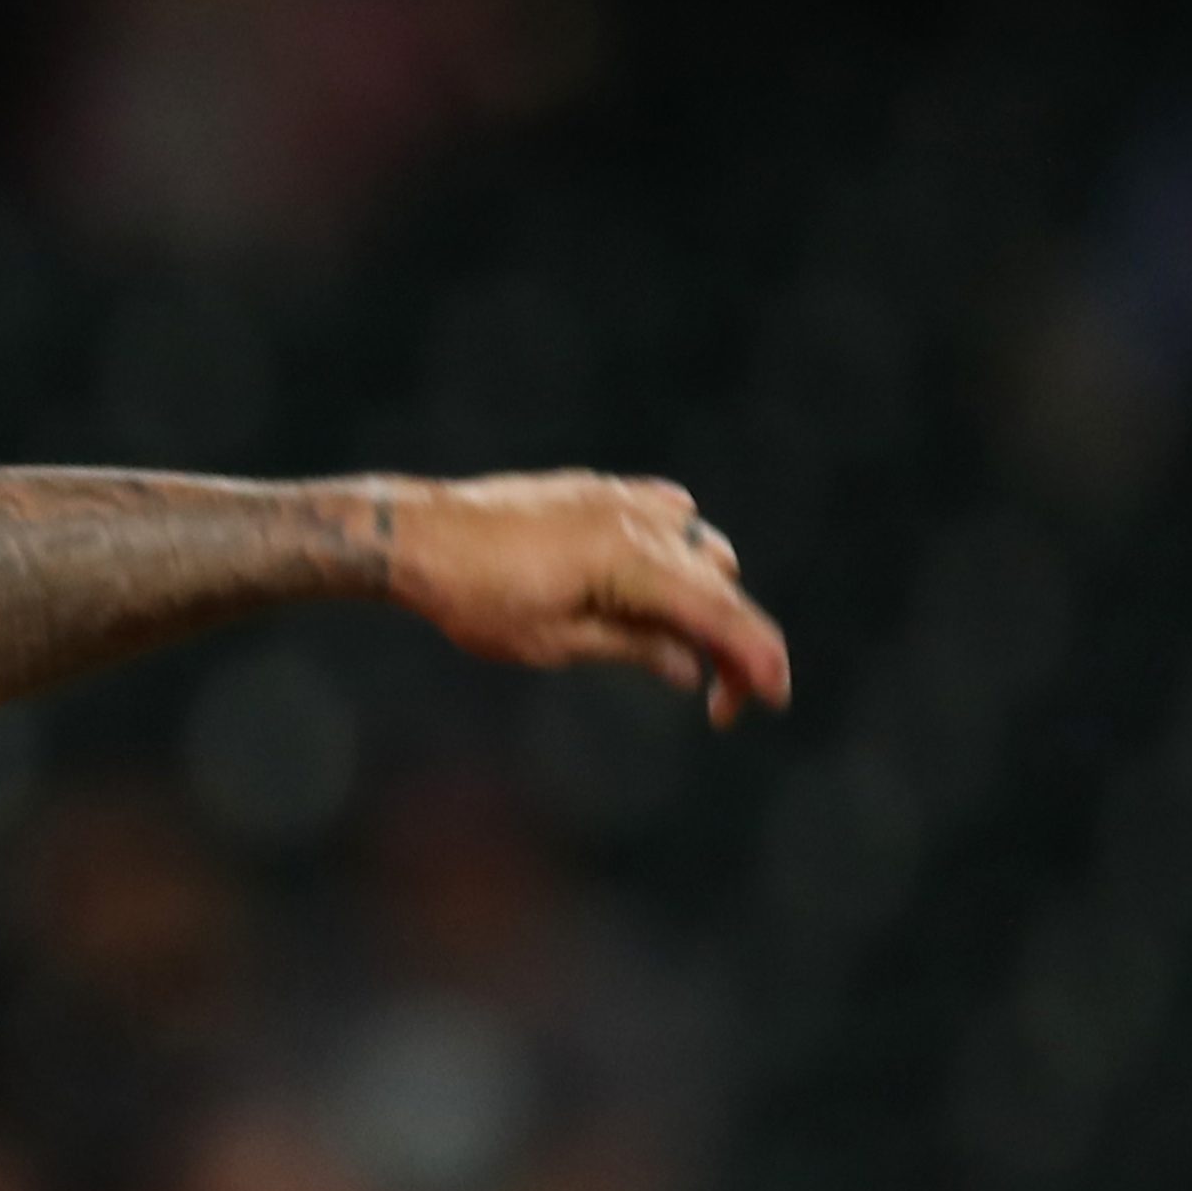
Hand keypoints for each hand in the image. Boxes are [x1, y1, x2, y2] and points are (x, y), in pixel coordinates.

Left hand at [379, 472, 793, 725]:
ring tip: (678, 649)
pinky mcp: (599, 490)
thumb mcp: (555, 642)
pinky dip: (678, 552)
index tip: (772, 698)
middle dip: (728, 642)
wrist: (419, 535)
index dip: (755, 658)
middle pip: (718, 583)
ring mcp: (620, 499)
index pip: (718, 613)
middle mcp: (639, 521)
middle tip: (717, 700)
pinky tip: (660, 583)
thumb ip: (632, 648)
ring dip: (705, 597)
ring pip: (699, 547)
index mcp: (632, 562)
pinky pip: (667, 515)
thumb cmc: (475, 597)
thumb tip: (689, 667)